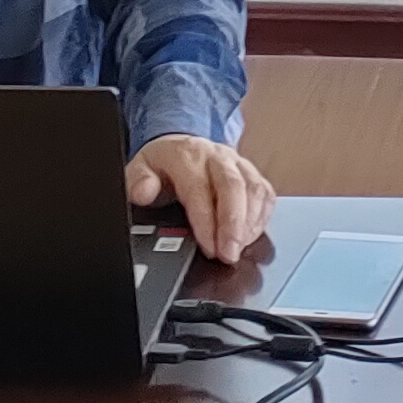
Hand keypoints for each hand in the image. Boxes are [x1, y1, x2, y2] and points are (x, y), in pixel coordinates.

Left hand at [126, 134, 273, 263]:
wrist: (180, 147)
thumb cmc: (163, 165)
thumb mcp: (140, 169)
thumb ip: (137, 181)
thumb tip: (142, 193)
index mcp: (187, 155)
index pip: (200, 188)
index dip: (207, 221)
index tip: (209, 248)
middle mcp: (216, 156)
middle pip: (233, 187)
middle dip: (234, 226)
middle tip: (229, 255)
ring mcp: (237, 163)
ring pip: (254, 189)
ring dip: (250, 224)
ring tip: (239, 250)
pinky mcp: (251, 173)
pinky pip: (265, 193)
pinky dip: (261, 218)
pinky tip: (249, 236)